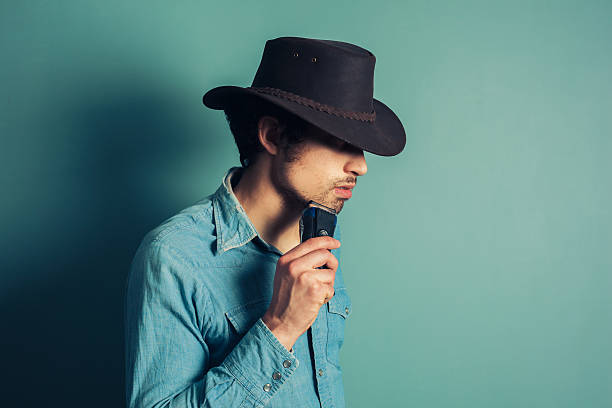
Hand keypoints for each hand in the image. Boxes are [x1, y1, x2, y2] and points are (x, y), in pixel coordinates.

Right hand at [262, 236, 340, 350]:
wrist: (280, 321)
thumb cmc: (285, 300)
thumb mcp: (285, 274)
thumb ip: (300, 261)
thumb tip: (322, 252)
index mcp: (286, 260)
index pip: (311, 243)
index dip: (327, 241)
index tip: (335, 243)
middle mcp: (294, 266)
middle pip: (324, 254)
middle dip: (332, 264)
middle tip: (329, 272)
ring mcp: (305, 277)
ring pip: (330, 273)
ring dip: (327, 284)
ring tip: (314, 292)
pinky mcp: (316, 289)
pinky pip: (331, 288)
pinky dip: (326, 296)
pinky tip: (315, 300)